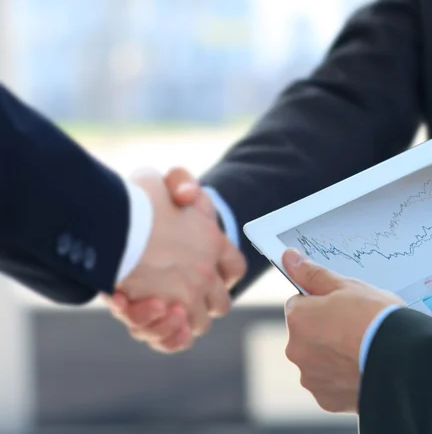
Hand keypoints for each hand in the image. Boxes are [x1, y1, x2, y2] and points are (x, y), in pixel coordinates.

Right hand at [105, 168, 246, 352]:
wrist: (109, 221)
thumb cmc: (131, 199)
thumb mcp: (158, 179)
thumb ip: (180, 183)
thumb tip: (188, 196)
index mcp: (213, 241)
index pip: (234, 267)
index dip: (223, 271)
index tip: (207, 268)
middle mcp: (206, 273)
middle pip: (220, 302)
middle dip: (205, 300)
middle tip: (181, 291)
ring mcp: (188, 296)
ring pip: (199, 323)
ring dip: (184, 319)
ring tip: (160, 304)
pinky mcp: (164, 316)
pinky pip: (177, 340)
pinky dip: (168, 334)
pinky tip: (152, 314)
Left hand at [282, 249, 403, 412]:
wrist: (403, 362)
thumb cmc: (375, 319)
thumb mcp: (347, 286)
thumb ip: (313, 274)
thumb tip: (288, 257)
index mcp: (298, 318)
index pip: (299, 304)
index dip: (321, 302)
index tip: (342, 306)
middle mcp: (296, 350)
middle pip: (307, 334)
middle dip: (325, 330)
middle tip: (356, 327)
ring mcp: (311, 377)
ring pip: (318, 359)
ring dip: (333, 355)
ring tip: (362, 349)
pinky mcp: (326, 399)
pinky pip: (330, 383)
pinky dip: (342, 377)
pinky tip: (363, 367)